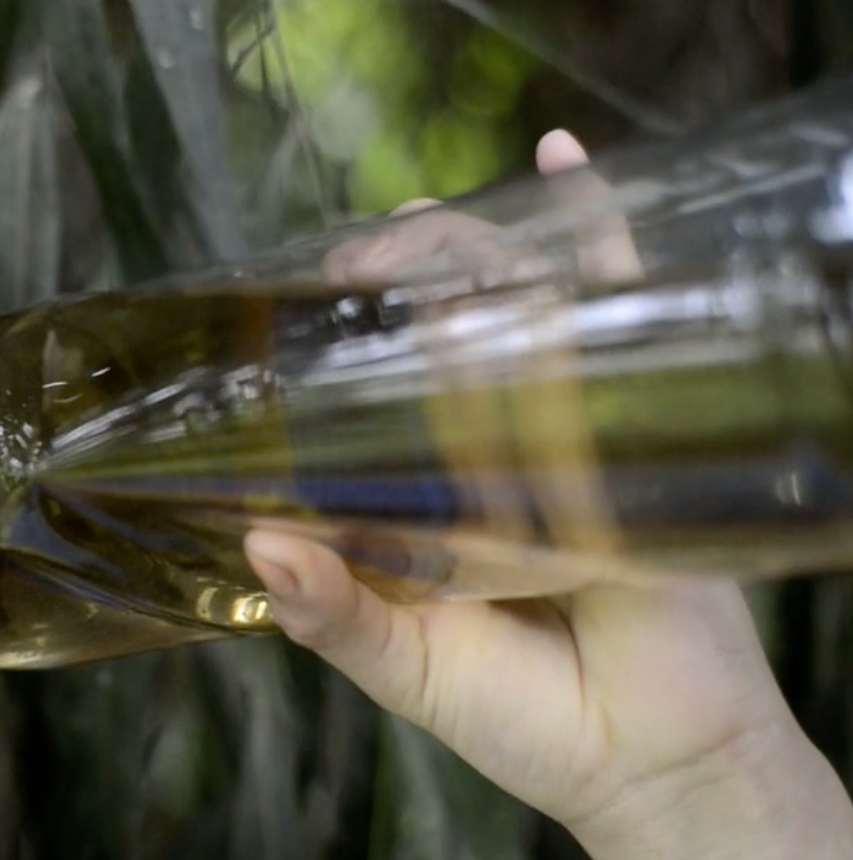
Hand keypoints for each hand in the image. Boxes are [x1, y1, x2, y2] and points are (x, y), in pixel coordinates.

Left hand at [243, 130, 852, 858]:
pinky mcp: (640, 422)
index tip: (286, 294)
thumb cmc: (523, 719)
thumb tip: (262, 544)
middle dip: (394, 278)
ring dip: (469, 246)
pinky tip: (559, 157)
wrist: (657, 761)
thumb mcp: (405, 667)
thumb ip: (335, 615)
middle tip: (353, 257)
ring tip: (418, 219)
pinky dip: (594, 231)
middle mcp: (482, 450)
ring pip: (514, 307)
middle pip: (436, 333)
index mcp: (415, 498)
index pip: (360, 395)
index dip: (326, 340)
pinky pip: (622, 310)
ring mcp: (561, 428)